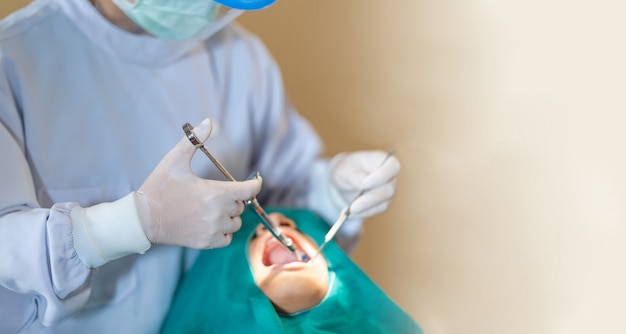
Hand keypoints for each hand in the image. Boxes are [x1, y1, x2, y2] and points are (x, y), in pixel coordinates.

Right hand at [136, 119, 261, 248]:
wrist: (142, 220)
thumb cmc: (159, 188)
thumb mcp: (175, 160)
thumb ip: (194, 140)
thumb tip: (208, 121)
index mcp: (216, 193)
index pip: (250, 190)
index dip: (255, 184)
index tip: (256, 180)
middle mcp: (219, 214)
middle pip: (241, 205)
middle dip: (233, 198)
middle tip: (215, 193)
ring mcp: (213, 230)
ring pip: (235, 223)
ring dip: (229, 215)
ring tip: (212, 208)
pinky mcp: (206, 243)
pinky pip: (227, 238)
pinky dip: (223, 231)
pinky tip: (210, 222)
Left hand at [331, 150, 399, 218]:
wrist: (346, 177)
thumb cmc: (349, 167)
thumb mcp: (347, 168)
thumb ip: (356, 176)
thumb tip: (364, 186)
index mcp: (385, 160)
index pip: (392, 167)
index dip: (381, 177)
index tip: (364, 185)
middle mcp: (391, 176)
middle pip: (388, 190)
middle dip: (369, 199)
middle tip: (352, 207)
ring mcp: (389, 190)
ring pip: (383, 203)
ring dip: (364, 208)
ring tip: (347, 212)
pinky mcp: (383, 202)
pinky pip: (376, 210)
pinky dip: (363, 213)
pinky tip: (349, 214)